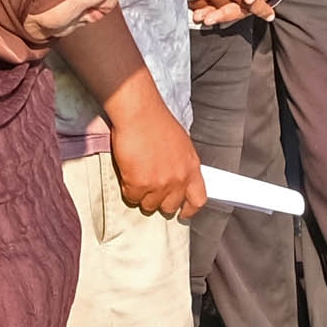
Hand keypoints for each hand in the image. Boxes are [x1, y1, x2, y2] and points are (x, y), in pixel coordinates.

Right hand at [109, 90, 207, 219]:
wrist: (139, 113)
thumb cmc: (156, 122)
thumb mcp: (181, 145)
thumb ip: (182, 165)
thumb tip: (177, 178)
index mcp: (191, 168)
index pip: (198, 199)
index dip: (189, 209)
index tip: (182, 212)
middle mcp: (178, 179)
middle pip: (170, 206)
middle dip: (159, 202)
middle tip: (150, 191)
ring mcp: (159, 184)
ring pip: (149, 205)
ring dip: (142, 195)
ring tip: (137, 177)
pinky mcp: (140, 184)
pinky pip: (132, 197)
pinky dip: (128, 189)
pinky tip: (128, 174)